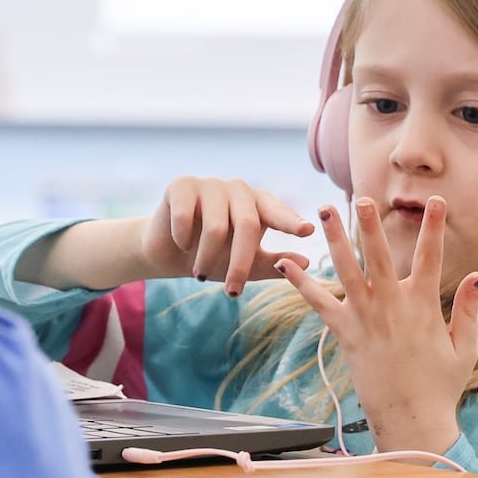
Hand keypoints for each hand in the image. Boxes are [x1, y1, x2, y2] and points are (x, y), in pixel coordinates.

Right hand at [140, 176, 314, 296]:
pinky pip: (186, 216)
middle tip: (233, 292)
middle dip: (240, 263)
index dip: (290, 222)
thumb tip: (307, 264)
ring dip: (207, 258)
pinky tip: (182, 245)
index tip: (307, 230)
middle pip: (246, 225)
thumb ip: (276, 263)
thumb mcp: (248, 264)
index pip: (277, 213)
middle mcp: (238, 189)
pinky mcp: (181, 185)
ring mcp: (210, 184)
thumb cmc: (215, 257)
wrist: (170, 252)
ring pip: (215, 226)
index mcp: (259, 204)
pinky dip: (184, 239)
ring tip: (200, 275)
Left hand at [275, 196, 477, 454]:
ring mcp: (366, 319)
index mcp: (423, 306)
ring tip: (323, 212)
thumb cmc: (440, 385)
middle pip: (380, 257)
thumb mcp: (464, 346)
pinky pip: (320, 304)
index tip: (435, 200)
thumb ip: (467, 309)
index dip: (433, 227)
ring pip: (347, 271)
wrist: (411, 420)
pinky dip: (302, 284)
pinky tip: (287, 264)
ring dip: (334, 240)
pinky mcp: (346, 334)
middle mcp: (392, 307)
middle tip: (362, 197)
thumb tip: (476, 275)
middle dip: (370, 226)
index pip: (431, 257)